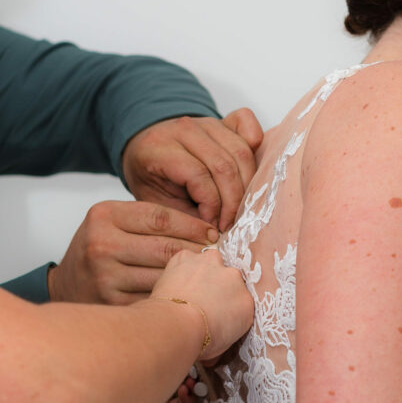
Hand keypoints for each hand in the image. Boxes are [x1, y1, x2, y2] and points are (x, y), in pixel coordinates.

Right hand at [48, 200, 221, 303]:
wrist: (68, 284)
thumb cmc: (103, 247)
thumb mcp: (118, 221)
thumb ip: (152, 220)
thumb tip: (207, 229)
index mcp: (105, 215)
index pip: (162, 218)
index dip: (194, 226)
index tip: (214, 233)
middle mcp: (102, 244)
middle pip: (166, 247)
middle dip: (198, 252)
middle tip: (218, 255)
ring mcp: (105, 276)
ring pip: (164, 275)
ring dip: (191, 276)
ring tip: (209, 274)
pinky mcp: (111, 303)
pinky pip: (155, 297)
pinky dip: (175, 295)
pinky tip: (190, 293)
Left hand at [122, 108, 263, 231]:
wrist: (146, 145)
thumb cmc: (151, 176)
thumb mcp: (156, 201)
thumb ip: (184, 215)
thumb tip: (215, 232)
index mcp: (160, 148)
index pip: (197, 175)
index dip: (212, 205)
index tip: (214, 226)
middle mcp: (185, 129)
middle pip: (224, 166)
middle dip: (233, 201)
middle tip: (231, 223)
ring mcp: (207, 123)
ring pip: (240, 152)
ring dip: (247, 185)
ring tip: (240, 208)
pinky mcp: (223, 120)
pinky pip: (247, 125)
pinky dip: (256, 143)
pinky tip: (251, 171)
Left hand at [151, 249, 253, 361]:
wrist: (176, 326)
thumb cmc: (199, 341)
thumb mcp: (220, 348)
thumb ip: (222, 338)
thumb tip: (210, 355)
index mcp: (246, 302)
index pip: (240, 300)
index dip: (226, 308)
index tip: (215, 316)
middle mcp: (234, 277)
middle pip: (227, 279)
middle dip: (216, 289)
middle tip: (200, 304)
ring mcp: (211, 263)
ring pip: (208, 263)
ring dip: (200, 273)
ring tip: (186, 291)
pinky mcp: (187, 257)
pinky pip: (184, 259)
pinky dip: (180, 269)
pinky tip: (173, 283)